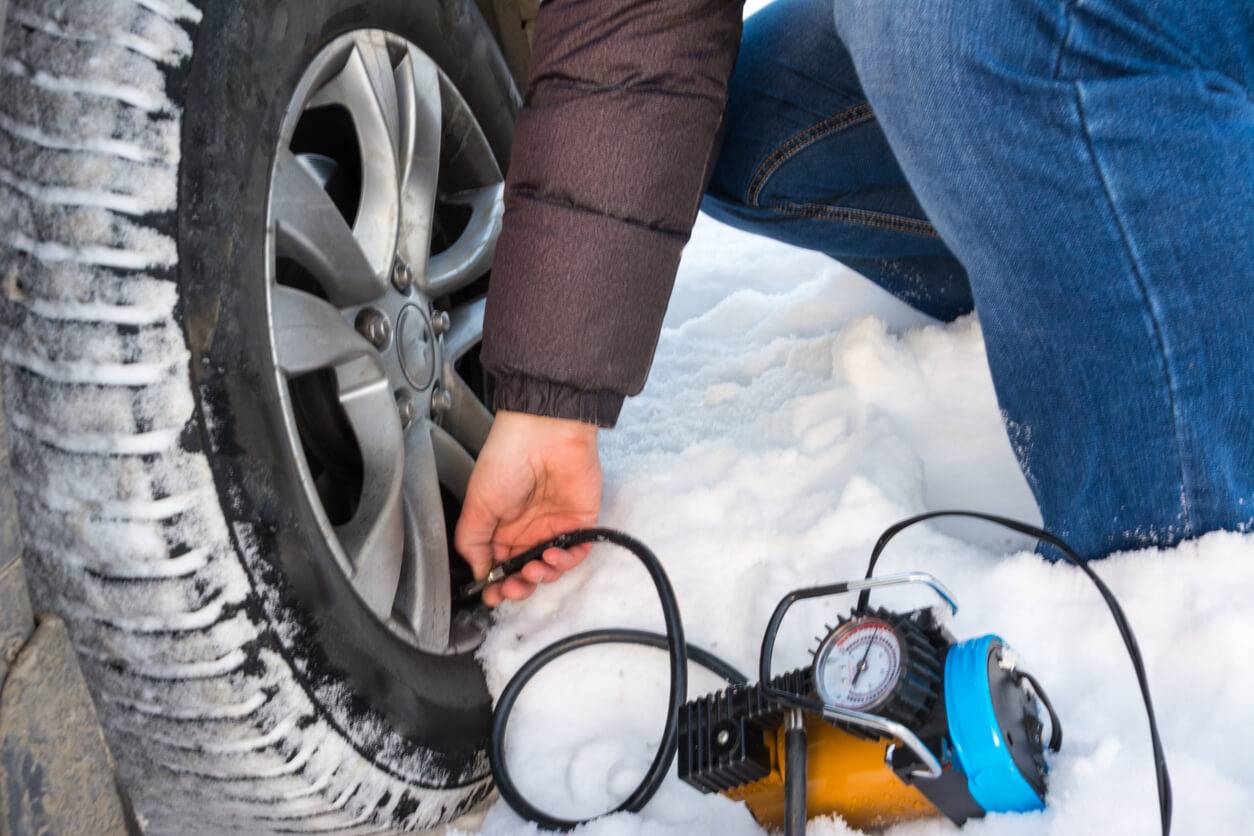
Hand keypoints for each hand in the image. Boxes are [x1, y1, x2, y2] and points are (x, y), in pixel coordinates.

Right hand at [455, 410, 602, 605]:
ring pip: (551, 567)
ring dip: (541, 576)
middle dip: (518, 586)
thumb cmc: (506, 460)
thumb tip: (480, 572)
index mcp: (501, 524)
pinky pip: (576, 552)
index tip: (491, 594)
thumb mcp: (477, 505)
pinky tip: (551, 555)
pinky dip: (565, 562)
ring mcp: (555, 525)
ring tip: (532, 569)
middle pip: (526, 571)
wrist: (543, 433)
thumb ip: (473, 542)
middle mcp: (528, 528)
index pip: (500, 564)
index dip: (496, 583)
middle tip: (512, 589)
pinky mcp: (580, 520)